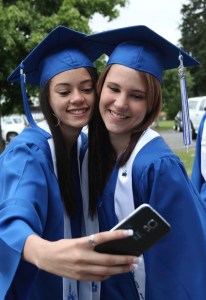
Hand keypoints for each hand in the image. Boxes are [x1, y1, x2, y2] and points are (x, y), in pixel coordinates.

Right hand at [23, 230, 139, 281]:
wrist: (46, 258)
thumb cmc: (63, 246)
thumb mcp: (77, 240)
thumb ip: (92, 243)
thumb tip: (111, 245)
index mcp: (81, 243)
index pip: (103, 237)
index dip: (117, 235)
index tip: (130, 233)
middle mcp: (82, 256)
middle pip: (108, 259)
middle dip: (125, 260)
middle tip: (136, 259)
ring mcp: (81, 269)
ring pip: (106, 271)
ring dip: (121, 270)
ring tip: (131, 266)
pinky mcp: (80, 277)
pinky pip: (98, 278)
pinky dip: (109, 275)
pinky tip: (116, 272)